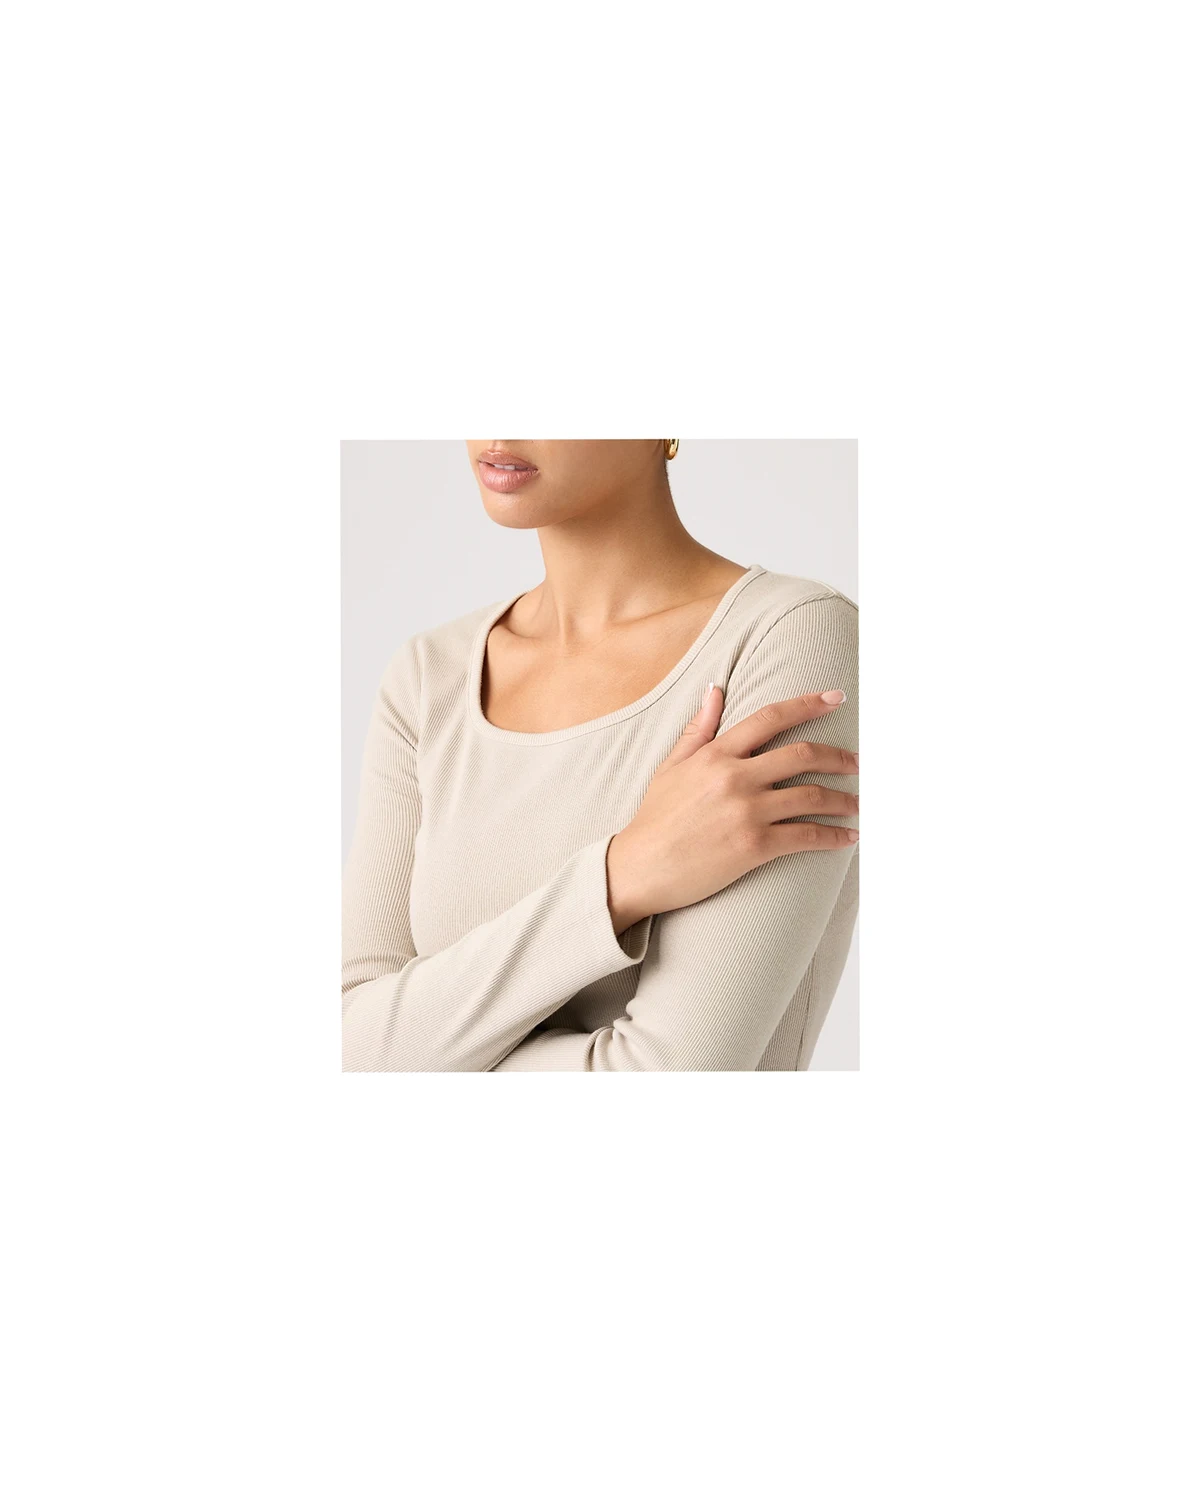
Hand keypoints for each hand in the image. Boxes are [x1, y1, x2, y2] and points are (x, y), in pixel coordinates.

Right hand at [606, 686, 859, 931]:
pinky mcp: (754, 845)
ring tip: (858, 804)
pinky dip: (834, 836)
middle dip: (838, 757)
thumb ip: (699, 729)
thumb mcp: (671, 766)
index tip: (836, 698)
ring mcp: (746, 811)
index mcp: (716, 754)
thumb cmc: (654, 820)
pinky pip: (806, 836)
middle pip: (802, 755)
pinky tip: (848, 836)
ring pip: (812, 795)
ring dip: (844, 799)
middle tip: (857, 763)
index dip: (808, 704)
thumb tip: (715, 690)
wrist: (639, 868)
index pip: (770, 718)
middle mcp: (735, 777)